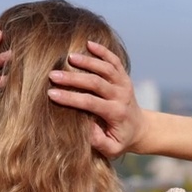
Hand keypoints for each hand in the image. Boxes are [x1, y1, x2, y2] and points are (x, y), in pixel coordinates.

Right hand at [47, 40, 146, 158]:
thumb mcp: (111, 148)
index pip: (91, 103)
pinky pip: (114, 60)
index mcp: (116, 113)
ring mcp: (123, 83)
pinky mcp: (123, 76)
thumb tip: (85, 127)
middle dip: (74, 79)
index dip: (71, 99)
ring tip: (68, 57)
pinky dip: (103, 51)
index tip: (51, 94)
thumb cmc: (120, 139)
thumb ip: (99, 141)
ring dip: (88, 61)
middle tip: (53, 75)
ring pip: (106, 68)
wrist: (140, 128)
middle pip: (96, 83)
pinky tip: (88, 43)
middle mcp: (121, 95)